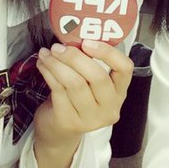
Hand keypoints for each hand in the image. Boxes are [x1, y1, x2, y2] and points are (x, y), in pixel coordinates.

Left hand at [33, 39, 132, 166]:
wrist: (59, 131)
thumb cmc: (76, 98)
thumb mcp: (90, 82)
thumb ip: (90, 62)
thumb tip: (73, 37)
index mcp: (119, 92)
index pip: (125, 69)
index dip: (108, 52)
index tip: (87, 42)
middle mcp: (110, 107)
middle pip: (97, 76)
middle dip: (74, 57)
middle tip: (58, 46)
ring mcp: (90, 118)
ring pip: (74, 83)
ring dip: (56, 63)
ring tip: (46, 53)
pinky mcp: (69, 121)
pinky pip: (58, 90)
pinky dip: (48, 73)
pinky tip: (42, 64)